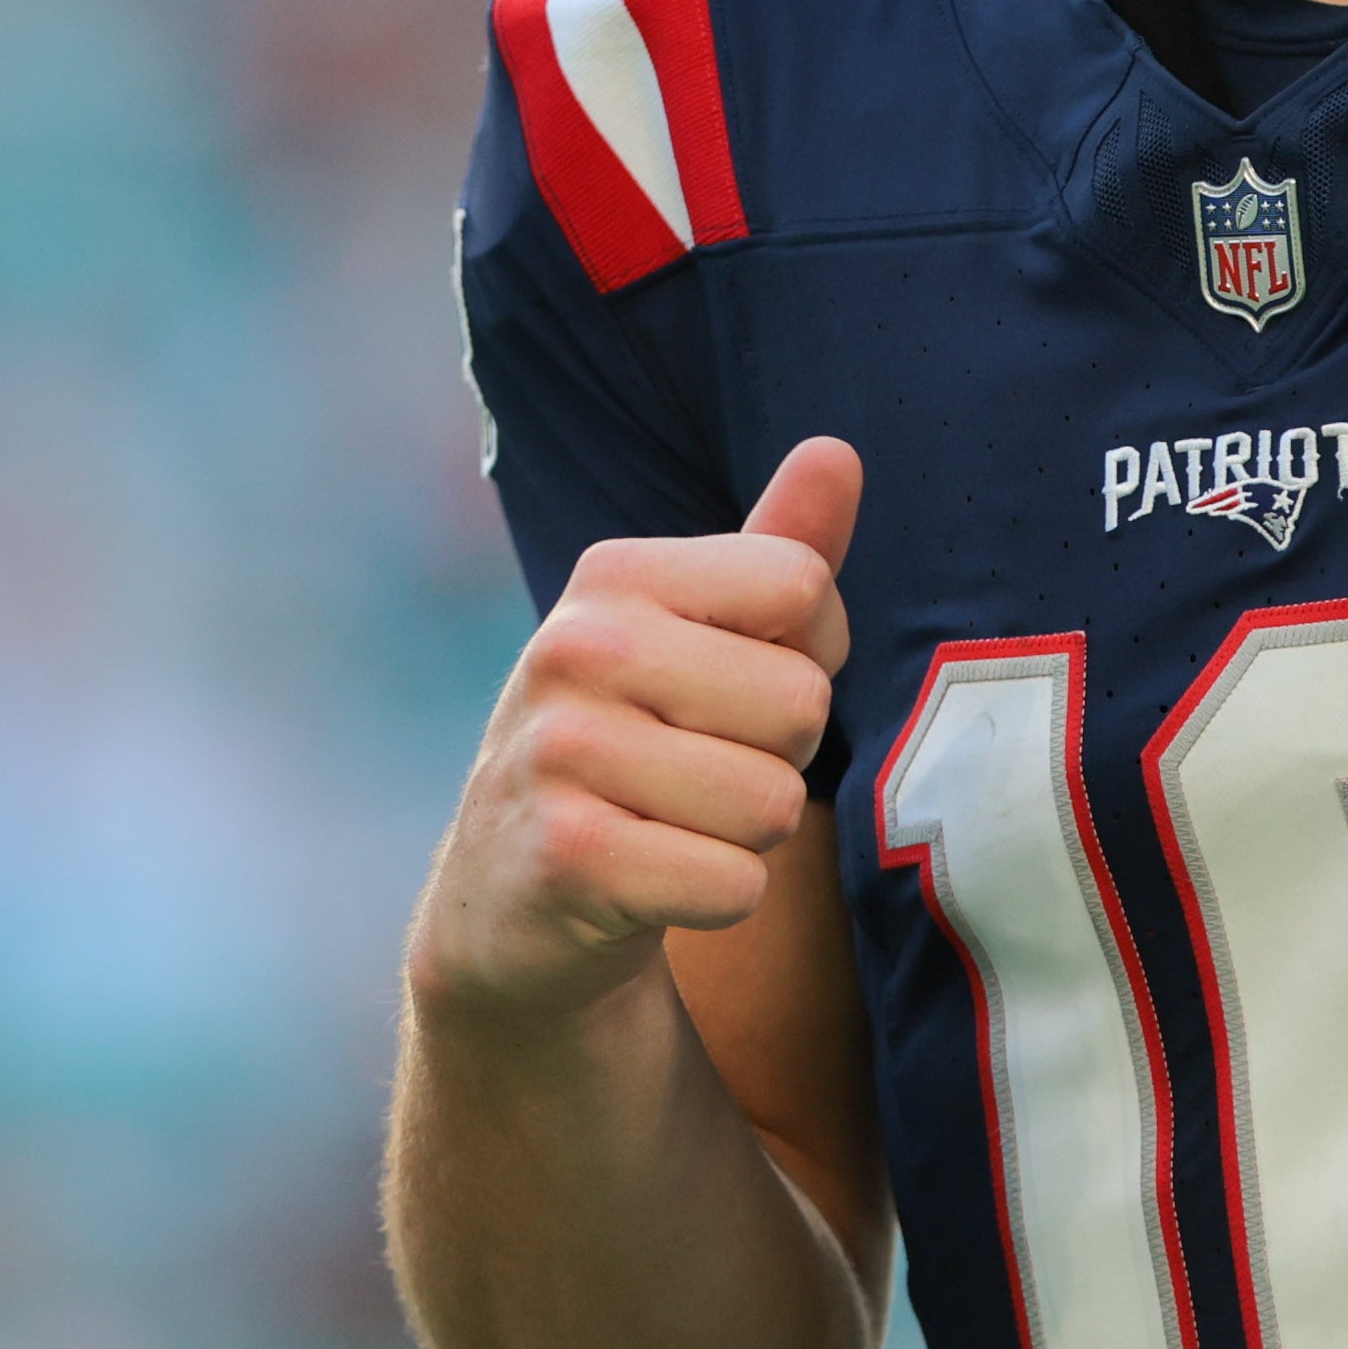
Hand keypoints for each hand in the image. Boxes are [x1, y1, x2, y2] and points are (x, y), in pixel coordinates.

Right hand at [410, 441, 859, 1027]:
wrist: (508, 897)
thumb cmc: (636, 746)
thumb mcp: (696, 637)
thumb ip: (778, 550)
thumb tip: (839, 451)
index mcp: (615, 575)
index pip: (802, 586)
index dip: (804, 654)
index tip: (737, 685)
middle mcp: (575, 647)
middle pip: (800, 703)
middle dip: (779, 756)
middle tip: (701, 770)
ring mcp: (561, 753)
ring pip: (772, 803)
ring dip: (747, 835)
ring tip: (674, 822)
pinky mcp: (568, 859)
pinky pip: (736, 885)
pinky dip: (719, 897)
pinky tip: (655, 879)